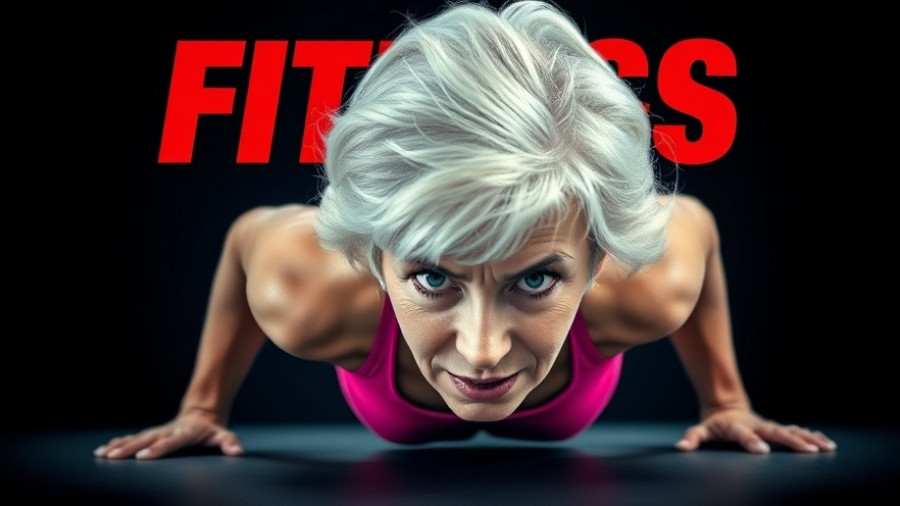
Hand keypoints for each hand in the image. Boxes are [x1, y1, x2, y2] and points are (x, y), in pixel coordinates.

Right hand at [93, 409, 243, 459]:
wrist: (202, 413)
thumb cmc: (212, 429)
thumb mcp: (223, 435)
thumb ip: (229, 443)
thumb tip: (238, 451)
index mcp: (184, 433)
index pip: (170, 442)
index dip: (157, 448)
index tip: (142, 456)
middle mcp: (168, 431)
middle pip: (146, 440)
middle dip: (128, 449)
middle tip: (111, 457)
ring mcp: (158, 432)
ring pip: (136, 438)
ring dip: (118, 446)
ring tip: (101, 454)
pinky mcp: (151, 434)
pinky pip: (132, 438)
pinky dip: (118, 443)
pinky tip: (103, 450)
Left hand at [674, 407, 836, 453]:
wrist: (726, 408)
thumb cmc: (714, 424)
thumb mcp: (700, 430)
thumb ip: (692, 438)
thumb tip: (681, 448)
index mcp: (737, 426)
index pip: (744, 434)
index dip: (751, 442)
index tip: (762, 451)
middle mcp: (756, 425)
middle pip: (775, 432)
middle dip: (792, 441)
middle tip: (809, 451)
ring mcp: (768, 426)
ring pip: (790, 431)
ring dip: (808, 438)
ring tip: (826, 447)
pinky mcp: (776, 428)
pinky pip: (796, 431)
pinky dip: (810, 436)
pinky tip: (825, 443)